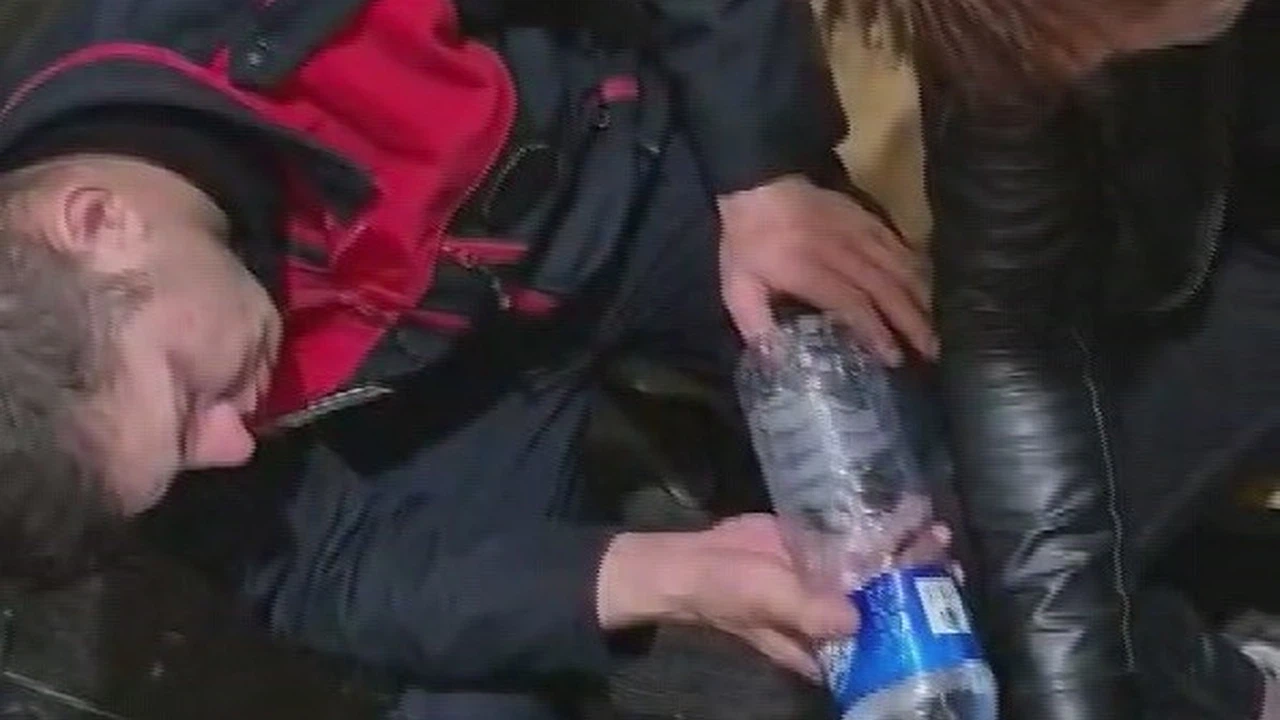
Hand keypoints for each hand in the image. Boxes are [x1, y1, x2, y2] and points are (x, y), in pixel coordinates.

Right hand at [597, 515, 952, 679]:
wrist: (693, 562)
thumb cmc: (728, 594)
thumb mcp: (767, 604)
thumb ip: (808, 611)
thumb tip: (855, 616)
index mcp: (829, 642)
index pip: (883, 638)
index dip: (914, 622)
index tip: (941, 600)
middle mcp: (836, 614)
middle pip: (888, 600)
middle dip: (919, 581)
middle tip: (947, 556)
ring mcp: (829, 581)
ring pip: (878, 569)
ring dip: (906, 552)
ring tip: (936, 529)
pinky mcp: (819, 550)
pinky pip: (856, 541)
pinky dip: (879, 528)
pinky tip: (904, 509)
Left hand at [717, 175, 936, 365]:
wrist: (760, 185)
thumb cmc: (748, 243)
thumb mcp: (737, 287)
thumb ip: (756, 324)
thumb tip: (774, 361)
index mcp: (807, 270)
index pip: (852, 303)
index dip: (876, 331)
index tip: (893, 357)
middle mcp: (840, 251)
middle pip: (885, 288)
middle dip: (911, 322)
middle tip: (930, 351)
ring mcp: (857, 232)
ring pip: (899, 267)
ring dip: (920, 299)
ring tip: (934, 328)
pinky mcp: (867, 218)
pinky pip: (899, 245)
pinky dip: (916, 268)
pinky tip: (926, 289)